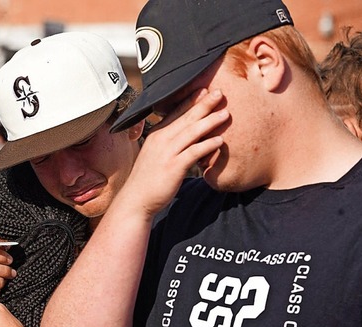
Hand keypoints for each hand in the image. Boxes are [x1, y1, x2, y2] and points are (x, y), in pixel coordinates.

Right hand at [123, 88, 227, 216]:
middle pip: (186, 118)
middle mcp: (161, 140)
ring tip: (225, 114)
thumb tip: (183, 140)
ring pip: (191, 132)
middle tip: (219, 92)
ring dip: (209, 122)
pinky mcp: (173, 167)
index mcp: (157, 135)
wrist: (136, 200)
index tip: (204, 90)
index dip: (190, 101)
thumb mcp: (155, 156)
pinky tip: (220, 141)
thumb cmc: (147, 180)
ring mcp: (167, 153)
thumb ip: (168, 145)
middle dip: (203, 104)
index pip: (175, 113)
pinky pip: (193, 153)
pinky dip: (207, 145)